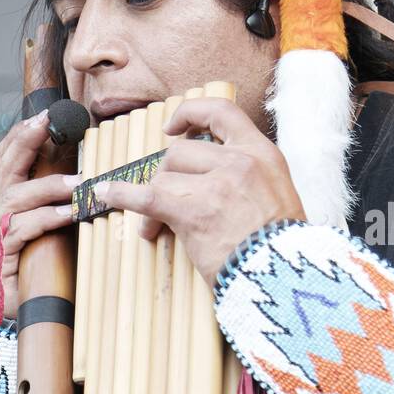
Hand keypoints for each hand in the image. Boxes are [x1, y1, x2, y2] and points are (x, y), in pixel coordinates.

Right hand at [0, 109, 81, 318]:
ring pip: (15, 199)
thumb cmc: (39, 272)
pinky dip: (47, 219)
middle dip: (25, 143)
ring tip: (77, 184)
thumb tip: (80, 173)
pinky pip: (22, 231)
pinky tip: (68, 214)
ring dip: (48, 187)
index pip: (2, 162)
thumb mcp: (43, 231)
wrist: (23, 319)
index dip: (20, 137)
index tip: (41, 115)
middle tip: (46, 123)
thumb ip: (49, 205)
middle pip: (3, 170)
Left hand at [91, 97, 305, 288]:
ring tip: (156, 225)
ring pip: (164, 176)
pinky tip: (107, 194)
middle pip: (181, 152)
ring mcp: (216, 185)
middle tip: (168, 202)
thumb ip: (249, 178)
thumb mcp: (280, 196)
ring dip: (154, 199)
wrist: (287, 280)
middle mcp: (239, 162)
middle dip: (167, 176)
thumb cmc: (283, 249)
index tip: (172, 127)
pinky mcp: (193, 211)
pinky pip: (146, 196)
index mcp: (263, 154)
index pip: (221, 112)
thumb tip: (213, 177)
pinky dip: (122, 195)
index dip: (191, 113)